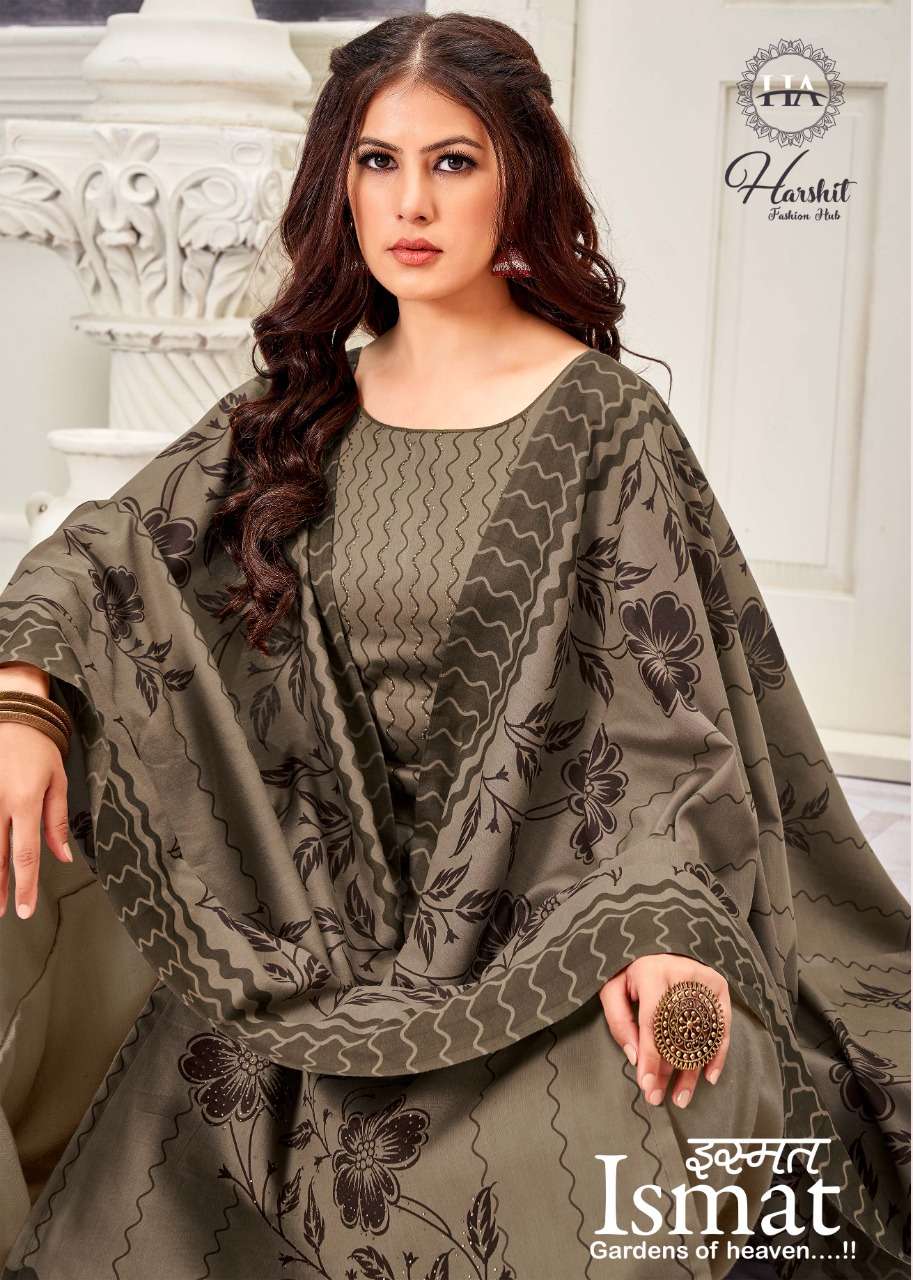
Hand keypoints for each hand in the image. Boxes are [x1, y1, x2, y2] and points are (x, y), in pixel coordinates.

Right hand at [0, 722, 72, 918]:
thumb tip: (63, 856)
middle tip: (4, 912)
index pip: (26, 854)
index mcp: (25, 801)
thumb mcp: (58, 781)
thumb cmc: (38, 748)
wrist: (12, 716)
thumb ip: (57, 822)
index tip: (25, 909)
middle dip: (0, 889)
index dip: (26, 885)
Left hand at [599, 953, 730, 1109]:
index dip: (650, 1057)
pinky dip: (717, 1053)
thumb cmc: (632, 969)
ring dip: (692, 1070)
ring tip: (681, 1097)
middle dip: (668, 1071)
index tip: (646, 1086)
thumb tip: (635, 1058)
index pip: (652, 1022)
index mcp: (651, 972)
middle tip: (660, 1097)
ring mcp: (703, 979)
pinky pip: (721, 1026)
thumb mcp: (613, 987)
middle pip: (677, 1033)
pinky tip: (708, 1076)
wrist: (658, 943)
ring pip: (700, 1034)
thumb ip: (619, 1021)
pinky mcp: (718, 985)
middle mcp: (681, 974)